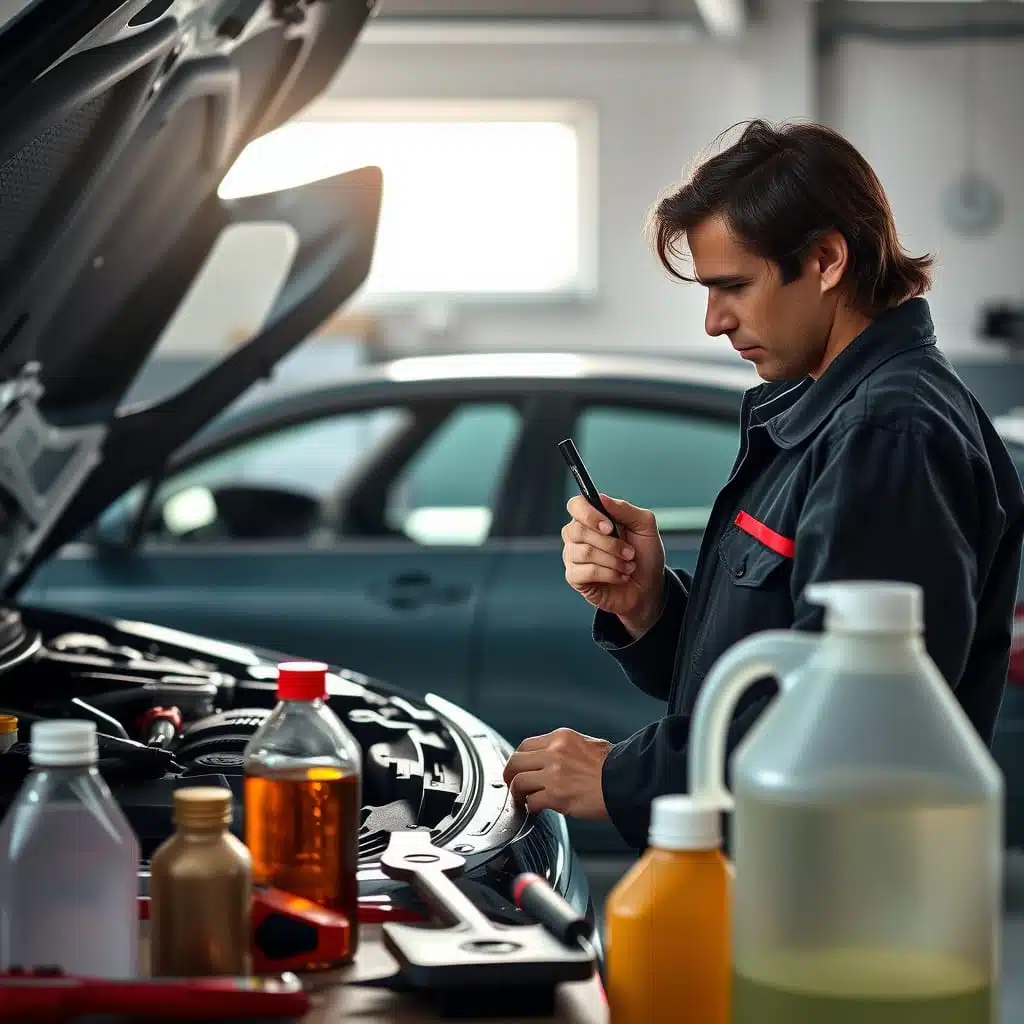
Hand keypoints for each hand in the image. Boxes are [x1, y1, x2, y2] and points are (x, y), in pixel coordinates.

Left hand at [502, 728, 611, 819]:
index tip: (519, 768)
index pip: (526, 745)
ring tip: (524, 799)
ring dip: (519, 793)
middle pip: (515, 762)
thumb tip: (552, 759)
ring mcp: (554, 774)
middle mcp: (554, 752)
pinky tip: (538, 809)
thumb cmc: (613, 766)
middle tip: (512, 784)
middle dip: (510, 775)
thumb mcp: (588, 744)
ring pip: (518, 782)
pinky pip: (532, 802)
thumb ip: (565, 749)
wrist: (626, 782)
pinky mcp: (556, 795)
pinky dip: (532, 807)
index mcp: (561, 738)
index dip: (519, 759)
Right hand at [562, 494, 665, 635]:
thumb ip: (624, 509)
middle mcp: (577, 535)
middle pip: (579, 530)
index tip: (610, 527)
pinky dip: (610, 574)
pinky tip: (619, 577)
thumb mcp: (644, 526)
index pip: (576, 505)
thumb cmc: (644, 555)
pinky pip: (586, 571)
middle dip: (611, 544)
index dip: (589, 514)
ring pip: (584, 552)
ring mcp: (573, 556)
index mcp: (592, 518)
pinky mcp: (574, 577)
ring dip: (614, 561)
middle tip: (630, 552)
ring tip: (628, 566)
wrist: (649, 587)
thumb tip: (601, 498)